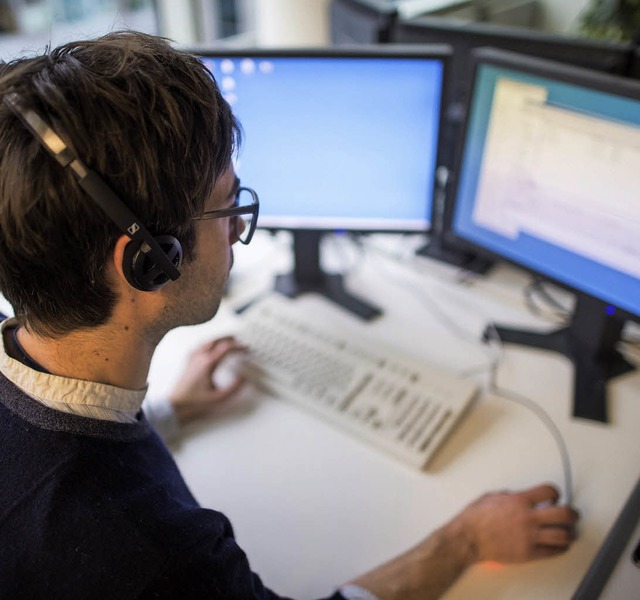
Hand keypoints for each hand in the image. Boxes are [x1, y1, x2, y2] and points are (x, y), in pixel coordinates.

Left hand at [169, 336, 246, 424]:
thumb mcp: (219, 398)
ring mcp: (192, 358)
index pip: (227, 348)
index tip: (247, 349)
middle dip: (231, 339)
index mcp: (208, 363)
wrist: (175, 406)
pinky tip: (212, 347)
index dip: (239, 347)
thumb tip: (244, 378)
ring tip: (229, 342)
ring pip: (209, 340)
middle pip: (217, 340)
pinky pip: (201, 345)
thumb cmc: (195, 402)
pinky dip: (210, 343)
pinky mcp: (188, 361)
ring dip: (221, 339)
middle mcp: (199, 357)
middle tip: (240, 342)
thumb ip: (234, 388)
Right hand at [457, 484, 579, 563]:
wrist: (468, 539)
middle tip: (571, 515)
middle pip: (563, 514)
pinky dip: (560, 548)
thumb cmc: (476, 518)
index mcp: (519, 501)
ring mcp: (529, 537)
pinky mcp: (528, 553)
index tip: (554, 497)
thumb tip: (521, 496)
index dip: (555, 493)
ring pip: (563, 535)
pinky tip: (558, 545)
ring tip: (567, 531)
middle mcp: (527, 518)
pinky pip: (553, 552)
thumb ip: (511, 496)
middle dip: (572, 514)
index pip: (549, 491)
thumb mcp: (493, 497)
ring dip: (569, 533)